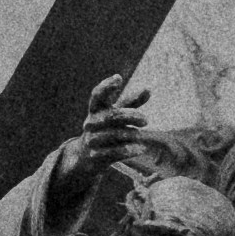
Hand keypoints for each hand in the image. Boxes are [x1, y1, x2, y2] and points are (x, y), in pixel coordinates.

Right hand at [55, 78, 153, 205]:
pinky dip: (131, 149)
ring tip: (141, 137)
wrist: (86, 157)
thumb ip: (131, 103)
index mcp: (96, 109)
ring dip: (133, 135)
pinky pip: (116, 151)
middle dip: (132, 116)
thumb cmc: (105, 130)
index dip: (106, 86)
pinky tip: (141, 148)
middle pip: (113, 115)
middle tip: (146, 120)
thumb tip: (148, 89)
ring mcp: (92, 139)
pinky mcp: (96, 156)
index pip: (98, 95)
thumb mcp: (115, 115)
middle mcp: (91, 122)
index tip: (118, 78)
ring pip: (117, 134)